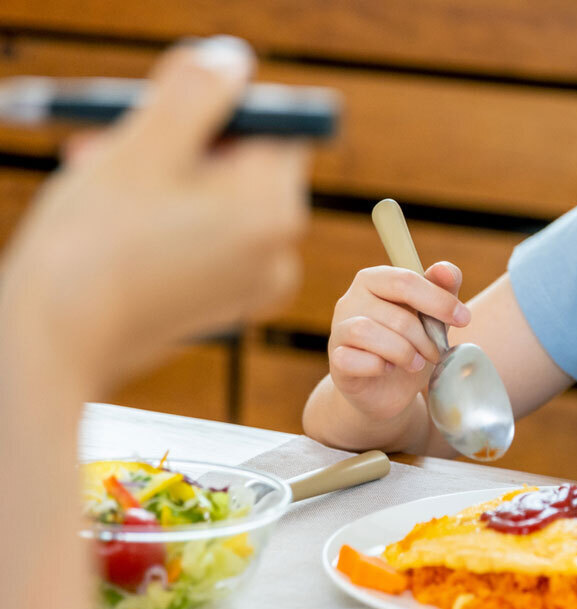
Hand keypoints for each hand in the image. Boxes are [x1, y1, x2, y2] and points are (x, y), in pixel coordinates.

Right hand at [0, 36, 309, 385]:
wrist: (58, 343)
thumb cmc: (94, 244)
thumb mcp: (143, 145)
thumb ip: (196, 93)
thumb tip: (233, 61)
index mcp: (275, 209)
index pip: (276, 127)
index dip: (219, 110)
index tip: (162, 118)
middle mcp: (280, 250)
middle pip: (246, 165)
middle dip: (183, 145)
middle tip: (113, 143)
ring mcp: (255, 284)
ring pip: (220, 202)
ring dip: (166, 180)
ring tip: (104, 182)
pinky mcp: (226, 305)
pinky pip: (210, 243)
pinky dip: (171, 223)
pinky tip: (121, 227)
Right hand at [327, 262, 470, 419]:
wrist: (387, 390)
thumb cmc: (411, 346)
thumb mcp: (432, 318)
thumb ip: (442, 289)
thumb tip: (446, 269)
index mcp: (374, 280)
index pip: (405, 280)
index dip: (438, 300)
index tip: (464, 318)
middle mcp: (351, 300)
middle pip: (394, 312)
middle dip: (424, 336)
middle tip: (437, 352)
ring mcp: (339, 330)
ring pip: (368, 332)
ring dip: (404, 352)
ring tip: (416, 362)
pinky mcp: (336, 361)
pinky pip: (352, 359)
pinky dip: (378, 366)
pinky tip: (389, 369)